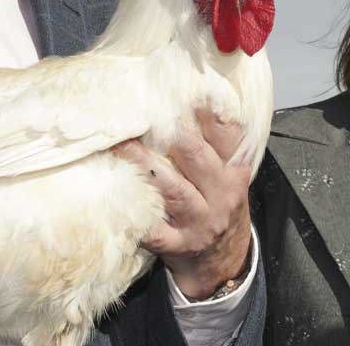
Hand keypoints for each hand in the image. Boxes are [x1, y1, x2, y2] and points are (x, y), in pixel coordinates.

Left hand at [114, 109, 252, 299]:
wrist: (223, 261)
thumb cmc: (218, 203)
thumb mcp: (229, 174)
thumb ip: (216, 141)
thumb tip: (188, 92)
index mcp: (235, 172)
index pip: (227, 135)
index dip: (206, 111)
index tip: (183, 88)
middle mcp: (221, 194)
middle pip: (197, 156)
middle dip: (171, 131)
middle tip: (144, 107)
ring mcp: (199, 222)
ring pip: (172, 189)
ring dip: (144, 164)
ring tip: (121, 144)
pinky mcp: (177, 245)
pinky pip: (154, 231)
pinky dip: (136, 216)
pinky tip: (115, 200)